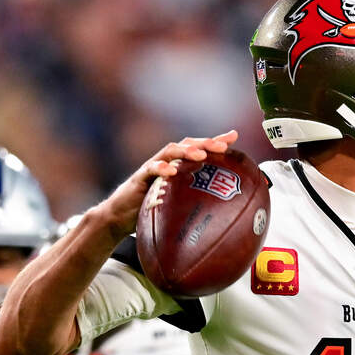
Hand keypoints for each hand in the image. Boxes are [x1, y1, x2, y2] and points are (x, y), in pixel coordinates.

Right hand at [95, 131, 237, 238]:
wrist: (120, 218)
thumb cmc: (152, 211)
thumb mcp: (178, 206)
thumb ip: (195, 203)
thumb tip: (225, 217)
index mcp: (179, 167)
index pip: (199, 149)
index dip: (215, 141)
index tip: (234, 136)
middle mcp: (167, 162)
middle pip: (187, 144)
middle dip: (205, 142)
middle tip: (221, 146)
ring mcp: (153, 167)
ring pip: (170, 151)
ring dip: (186, 151)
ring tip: (200, 154)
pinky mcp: (139, 177)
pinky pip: (150, 169)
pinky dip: (161, 167)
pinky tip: (171, 170)